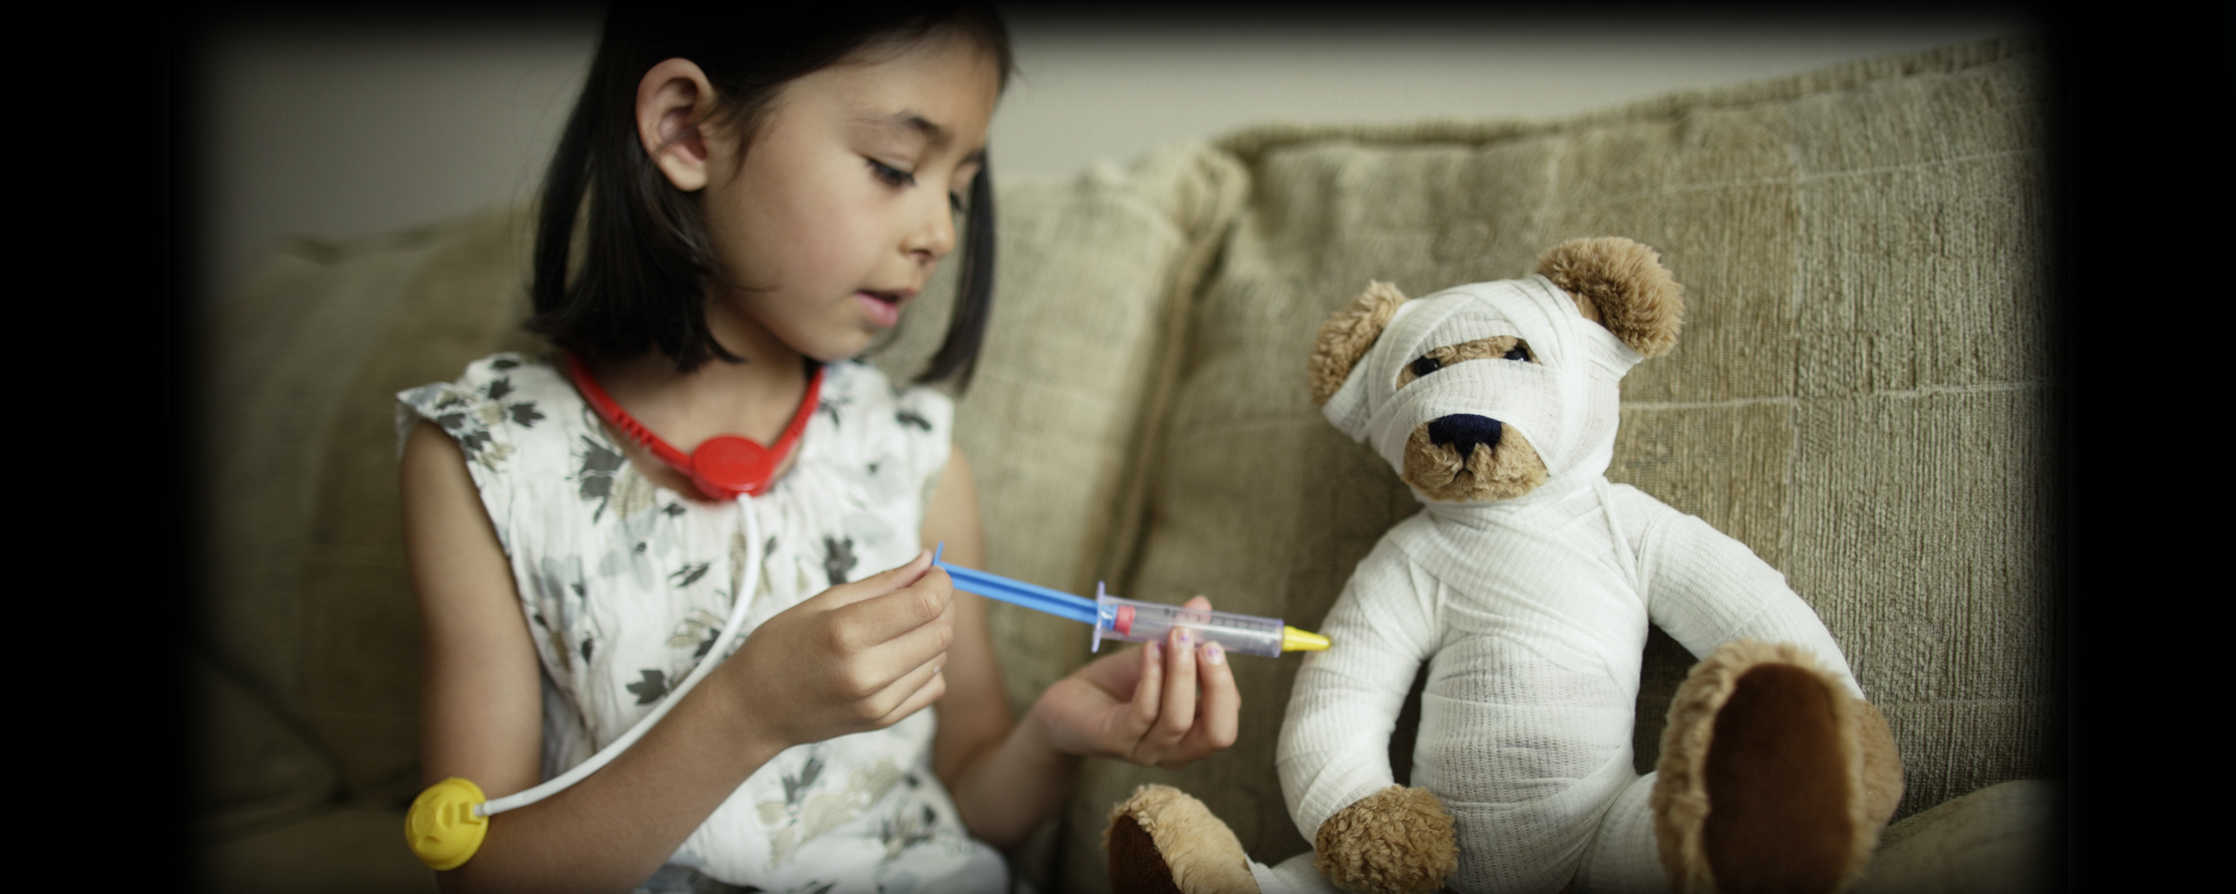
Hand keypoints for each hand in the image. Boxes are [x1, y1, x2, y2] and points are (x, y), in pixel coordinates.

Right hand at [713, 551, 955, 750]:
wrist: (754, 708)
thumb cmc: (780, 647)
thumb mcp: (823, 601)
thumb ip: (883, 582)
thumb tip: (927, 562)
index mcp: (847, 633)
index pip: (925, 604)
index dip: (939, 583)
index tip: (932, 574)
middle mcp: (867, 672)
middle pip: (940, 632)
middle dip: (941, 605)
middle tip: (921, 594)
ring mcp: (877, 702)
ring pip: (940, 658)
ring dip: (932, 635)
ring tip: (900, 626)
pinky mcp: (883, 721)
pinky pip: (932, 686)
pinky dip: (927, 666)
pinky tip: (899, 656)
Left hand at [1029, 596, 1241, 768]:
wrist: (1070, 701)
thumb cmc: (1118, 683)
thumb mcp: (1156, 656)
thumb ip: (1181, 637)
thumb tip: (1201, 605)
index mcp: (1194, 732)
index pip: (1227, 715)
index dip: (1225, 679)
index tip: (1213, 639)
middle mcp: (1176, 750)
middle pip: (1218, 734)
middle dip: (1218, 687)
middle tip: (1208, 646)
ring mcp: (1146, 750)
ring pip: (1177, 720)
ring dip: (1181, 673)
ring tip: (1175, 636)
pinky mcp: (1116, 740)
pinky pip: (1143, 712)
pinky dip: (1152, 676)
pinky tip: (1150, 649)